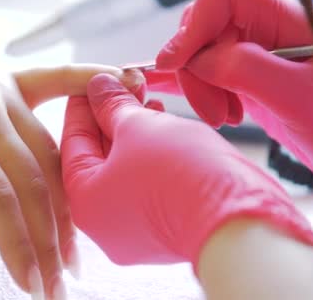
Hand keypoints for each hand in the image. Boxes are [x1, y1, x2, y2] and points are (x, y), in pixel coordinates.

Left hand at [61, 73, 312, 267]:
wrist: (239, 221)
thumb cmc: (179, 173)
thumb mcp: (138, 126)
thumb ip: (112, 105)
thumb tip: (98, 86)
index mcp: (83, 202)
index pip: (72, 143)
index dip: (82, 105)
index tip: (92, 80)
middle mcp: (103, 224)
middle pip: (98, 158)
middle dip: (112, 116)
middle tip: (125, 84)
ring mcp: (135, 232)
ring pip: (124, 171)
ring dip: (134, 132)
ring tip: (148, 100)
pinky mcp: (165, 230)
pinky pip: (147, 186)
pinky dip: (150, 156)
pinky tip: (164, 127)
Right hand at [153, 0, 312, 195]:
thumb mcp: (301, 97)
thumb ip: (245, 68)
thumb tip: (195, 59)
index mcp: (287, 17)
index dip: (194, 23)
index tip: (179, 64)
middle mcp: (268, 30)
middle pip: (203, 26)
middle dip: (196, 68)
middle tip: (214, 112)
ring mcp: (257, 57)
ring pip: (200, 54)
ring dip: (198, 87)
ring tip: (224, 118)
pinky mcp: (249, 83)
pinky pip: (208, 73)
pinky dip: (189, 85)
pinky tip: (172, 95)